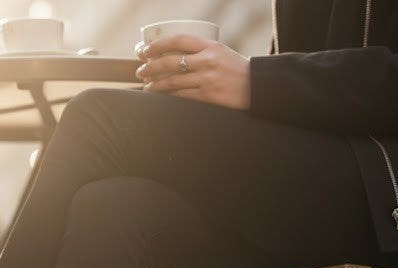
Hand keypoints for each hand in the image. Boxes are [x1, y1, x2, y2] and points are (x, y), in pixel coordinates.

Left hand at [135, 35, 250, 110]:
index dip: (157, 45)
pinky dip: (167, 96)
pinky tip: (160, 97)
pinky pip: (181, 96)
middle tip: (140, 70)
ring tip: (147, 85)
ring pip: (172, 81)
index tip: (144, 50)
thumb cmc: (236, 70)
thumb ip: (200, 52)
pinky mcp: (207, 96)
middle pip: (170, 62)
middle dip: (150, 67)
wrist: (257, 87)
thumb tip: (172, 55)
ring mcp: (207, 79)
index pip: (178, 40)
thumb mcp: (221, 53)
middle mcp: (208, 60)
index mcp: (211, 46)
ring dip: (155, 85)